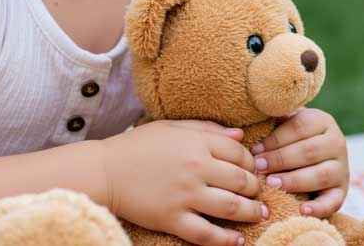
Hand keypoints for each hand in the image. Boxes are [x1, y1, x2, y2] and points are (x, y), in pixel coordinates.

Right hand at [101, 119, 266, 245]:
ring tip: (259, 214)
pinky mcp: (172, 219)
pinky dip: (227, 240)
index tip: (252, 169)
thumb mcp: (171, 128)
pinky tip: (238, 240)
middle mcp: (194, 168)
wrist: (104, 171)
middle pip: (241, 180)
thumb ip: (207, 128)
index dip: (250, 162)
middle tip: (259, 193)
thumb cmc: (137, 146)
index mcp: (195, 142)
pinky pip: (207, 234)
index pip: (238, 152)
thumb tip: (240, 135)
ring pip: (231, 207)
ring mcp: (184, 196)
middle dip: (256, 188)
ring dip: (251, 212)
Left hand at [251, 108, 348, 217]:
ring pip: (320, 175)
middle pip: (309, 151)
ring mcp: (342, 168)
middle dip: (281, 160)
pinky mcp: (343, 191)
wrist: (315, 154)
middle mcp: (337, 142)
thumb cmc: (291, 136)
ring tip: (271, 184)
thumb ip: (276, 116)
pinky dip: (319, 208)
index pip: (299, 128)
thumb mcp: (287, 121)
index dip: (275, 139)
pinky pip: (334, 201)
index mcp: (323, 121)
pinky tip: (302, 210)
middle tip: (259, 167)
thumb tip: (262, 108)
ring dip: (294, 180)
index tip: (255, 150)